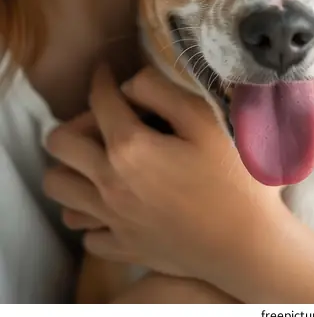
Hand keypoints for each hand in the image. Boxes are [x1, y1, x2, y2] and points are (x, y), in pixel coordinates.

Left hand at [44, 64, 313, 284]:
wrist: (250, 245)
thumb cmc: (236, 177)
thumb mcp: (206, 119)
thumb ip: (163, 92)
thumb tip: (131, 84)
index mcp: (129, 147)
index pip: (99, 101)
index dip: (102, 78)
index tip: (106, 70)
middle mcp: (109, 183)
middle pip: (60, 144)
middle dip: (76, 122)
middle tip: (105, 118)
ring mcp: (113, 220)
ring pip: (59, 189)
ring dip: (72, 167)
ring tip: (100, 158)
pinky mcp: (125, 247)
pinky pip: (86, 231)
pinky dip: (91, 213)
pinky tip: (116, 202)